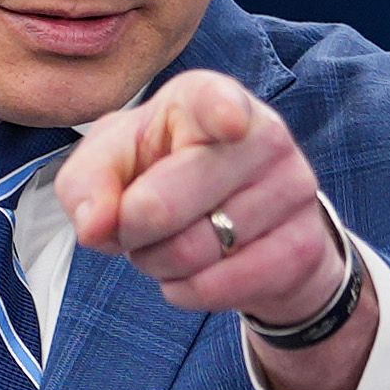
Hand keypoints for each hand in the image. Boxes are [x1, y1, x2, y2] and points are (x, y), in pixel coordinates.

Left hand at [49, 71, 371, 389]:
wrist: (243, 224)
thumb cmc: (163, 174)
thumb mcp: (112, 164)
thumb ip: (86, 184)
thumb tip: (95, 226)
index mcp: (207, 98)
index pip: (216, 102)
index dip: (221, 113)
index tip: (229, 124)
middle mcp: (262, 133)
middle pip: (163, 205)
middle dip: (130, 231)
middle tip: (133, 228)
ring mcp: (292, 188)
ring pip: (190, 253)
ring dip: (157, 263)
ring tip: (167, 244)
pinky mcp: (303, 244)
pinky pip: (219, 287)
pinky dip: (186, 291)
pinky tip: (192, 272)